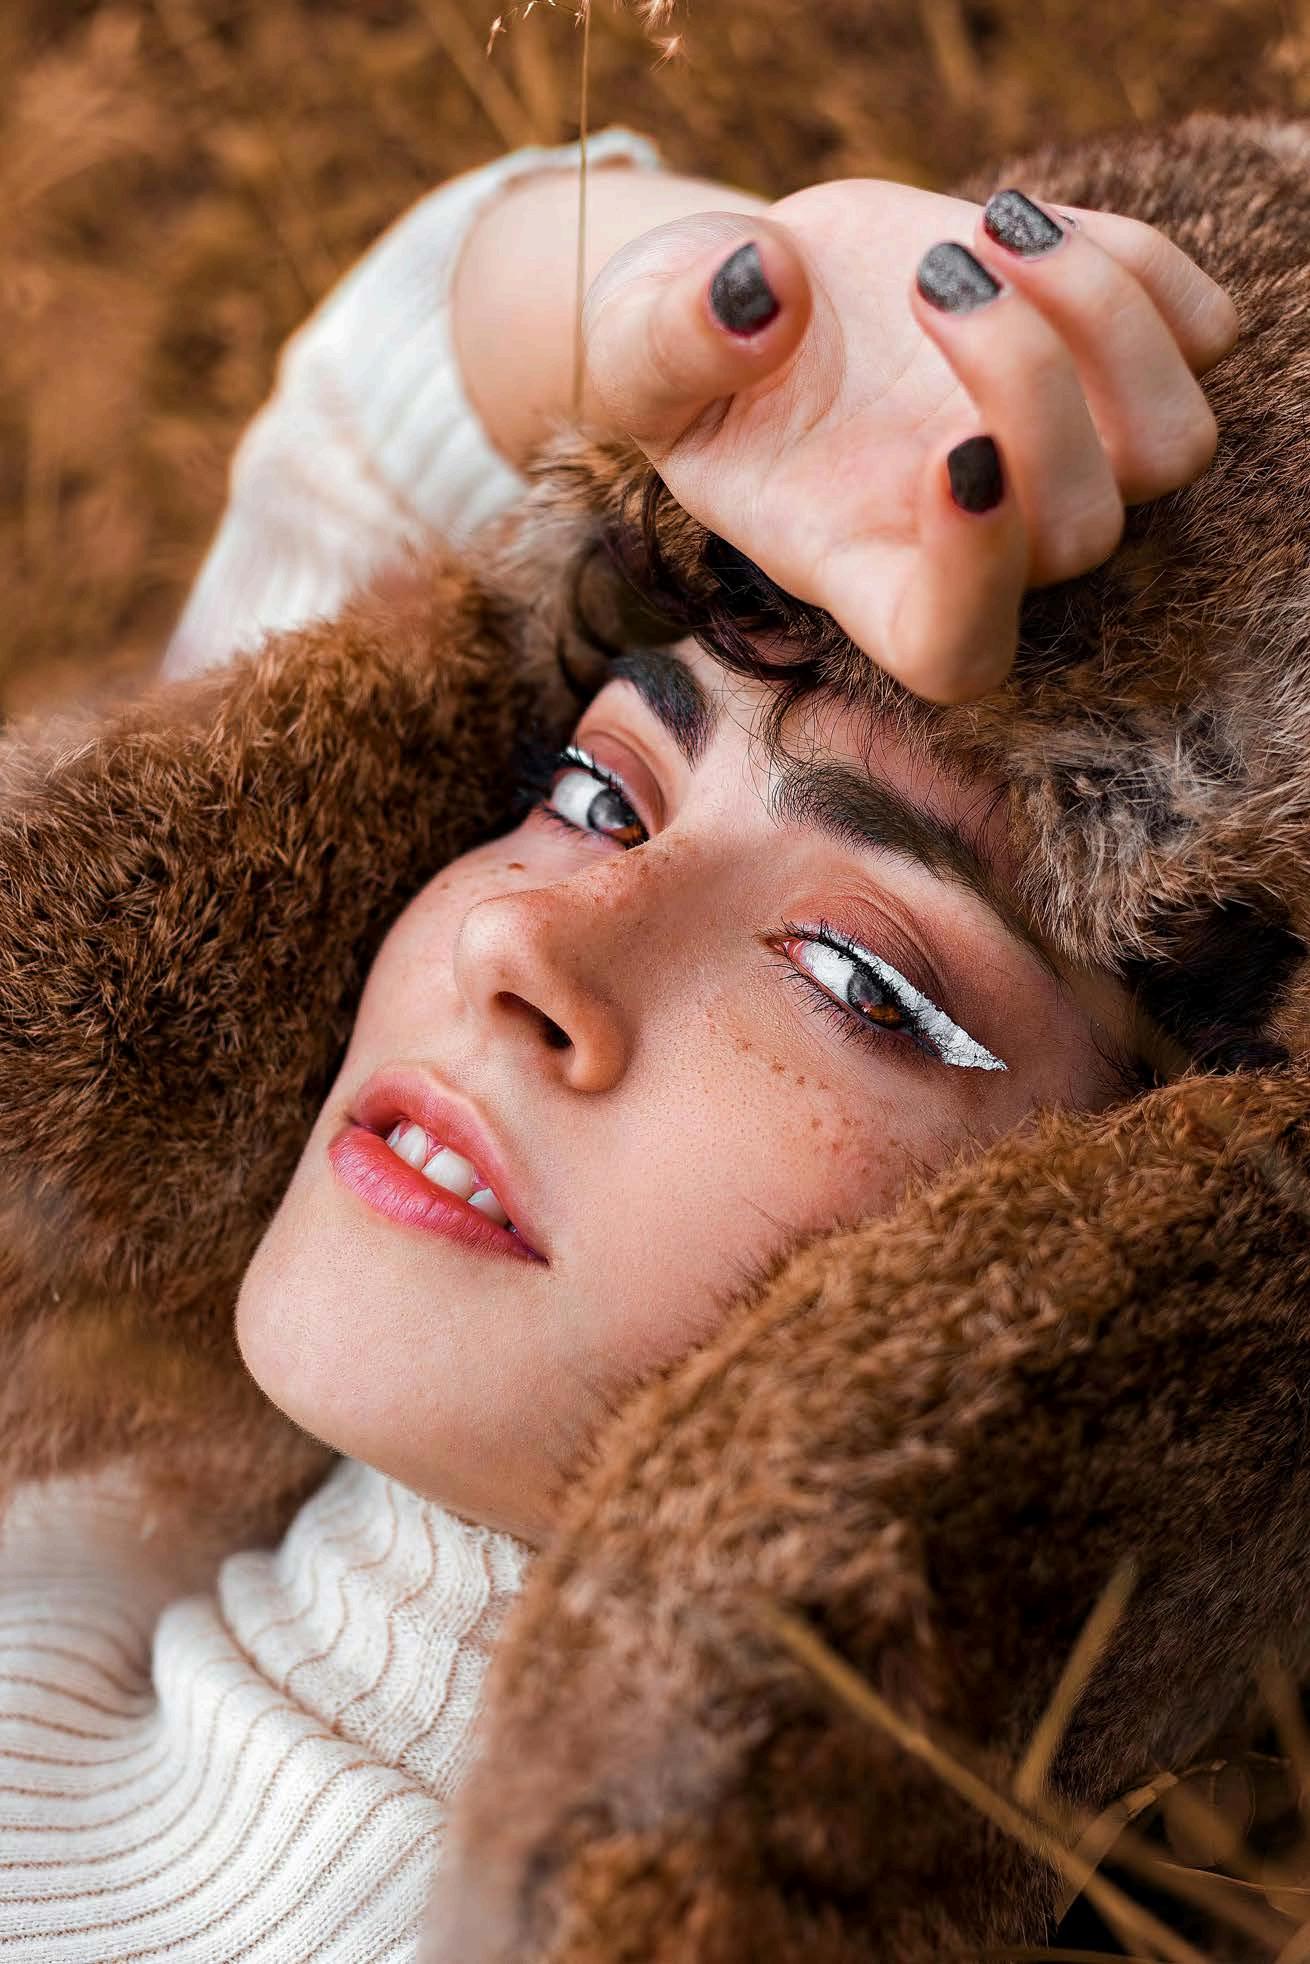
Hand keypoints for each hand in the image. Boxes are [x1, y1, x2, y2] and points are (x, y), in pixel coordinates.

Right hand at [582, 179, 1237, 701]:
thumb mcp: (632, 342)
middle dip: (1029, 386)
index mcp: (860, 568)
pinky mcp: (1111, 364)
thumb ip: (670, 338)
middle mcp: (975, 536)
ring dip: (1104, 322)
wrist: (759, 295)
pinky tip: (1025, 226)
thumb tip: (761, 296)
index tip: (952, 455)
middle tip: (928, 280)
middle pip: (1082, 531)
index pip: (958, 648)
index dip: (979, 581)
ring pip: (1172, 447)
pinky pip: (1200, 337)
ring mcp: (1057, 458)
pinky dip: (1144, 269)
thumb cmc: (681, 354)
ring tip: (986, 233)